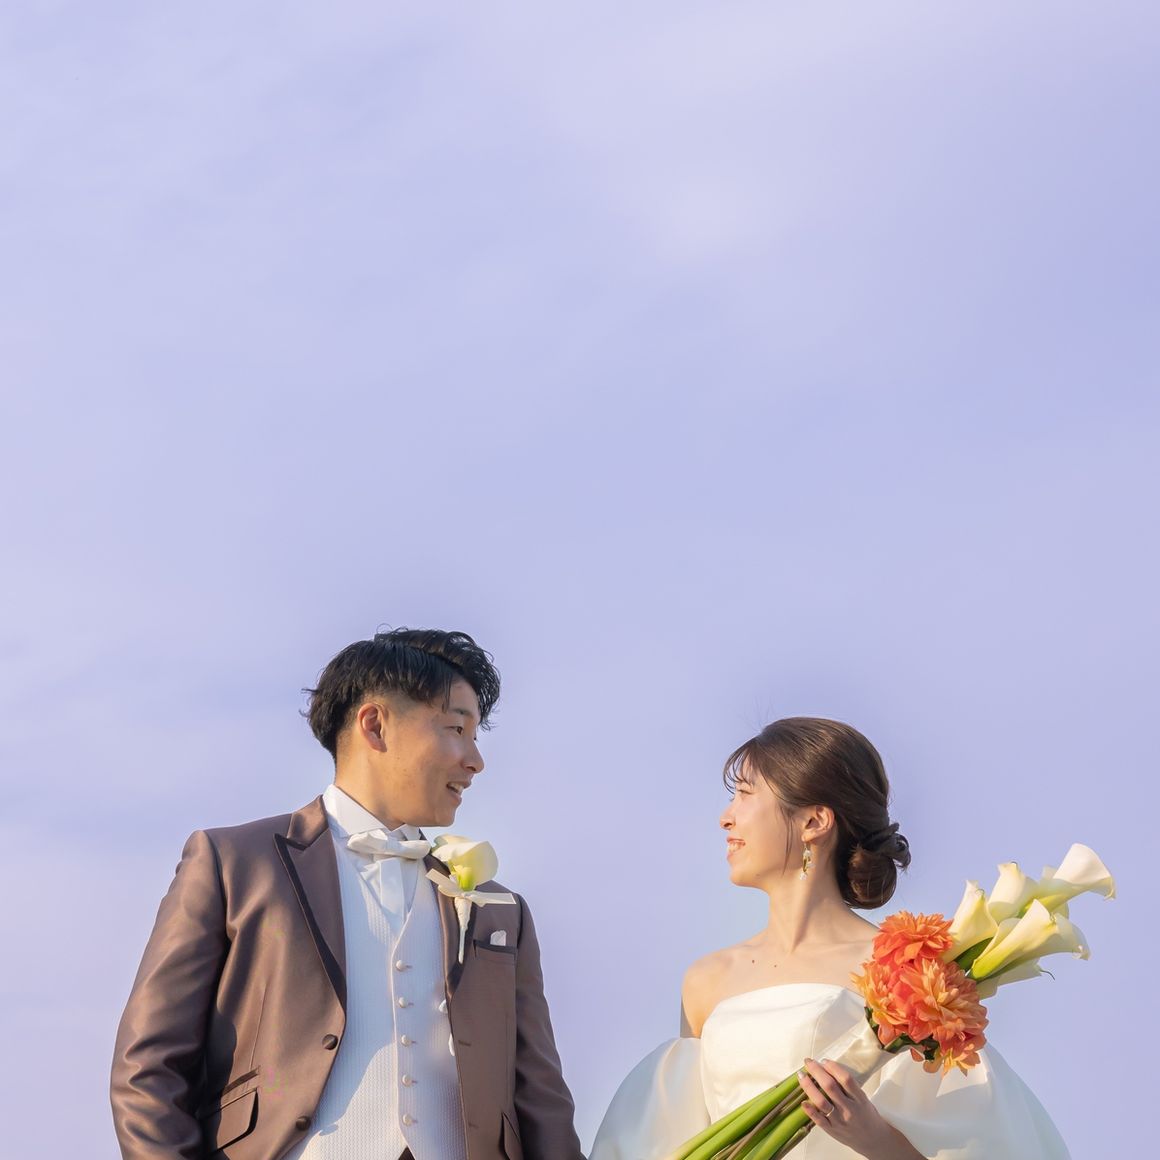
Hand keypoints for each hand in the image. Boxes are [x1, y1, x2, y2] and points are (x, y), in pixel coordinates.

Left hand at [798, 1058, 919, 1159]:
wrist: (873, 1140)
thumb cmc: (866, 1115)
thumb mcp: (863, 1098)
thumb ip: (848, 1087)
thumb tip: (828, 1068)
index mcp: (860, 1100)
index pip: (846, 1079)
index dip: (833, 1067)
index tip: (824, 1060)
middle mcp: (849, 1110)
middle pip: (830, 1087)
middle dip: (816, 1071)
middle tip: (808, 1062)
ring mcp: (840, 1121)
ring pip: (821, 1102)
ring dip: (808, 1086)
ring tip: (801, 1076)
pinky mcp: (832, 1131)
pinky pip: (818, 1120)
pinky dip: (809, 1110)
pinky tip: (802, 1100)